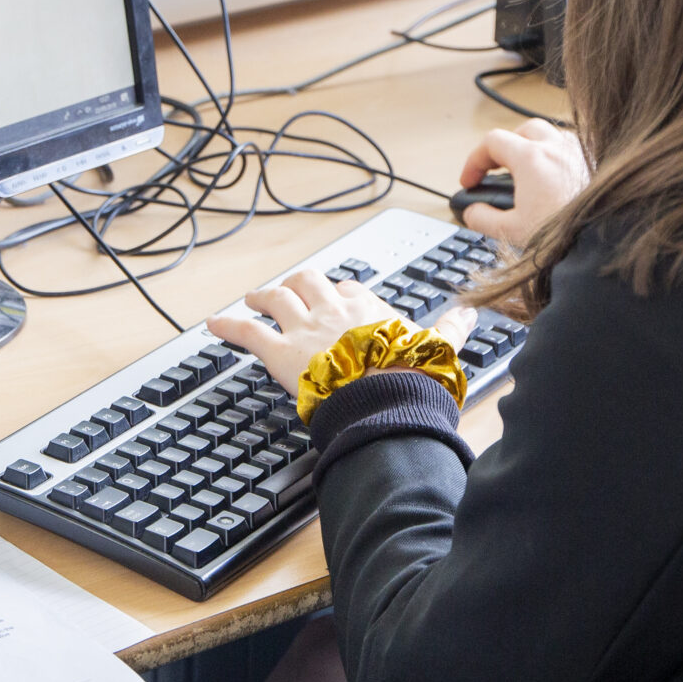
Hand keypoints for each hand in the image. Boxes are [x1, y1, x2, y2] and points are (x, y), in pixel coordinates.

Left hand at [206, 268, 477, 405]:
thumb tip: (469, 315)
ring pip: (276, 298)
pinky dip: (228, 326)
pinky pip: (247, 331)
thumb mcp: (438, 349)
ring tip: (252, 298)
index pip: (352, 290)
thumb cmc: (409, 379)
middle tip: (286, 289)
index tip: (339, 297)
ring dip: (262, 296)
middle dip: (296, 283)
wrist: (384, 400)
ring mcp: (305, 328)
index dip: (342, 293)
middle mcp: (333, 310)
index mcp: (369, 310)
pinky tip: (213, 324)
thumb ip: (451, 330)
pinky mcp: (280, 351)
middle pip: (309, 281)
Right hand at [455, 119, 588, 246]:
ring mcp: (582, 153)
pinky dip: (561, 159)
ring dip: (535, 148)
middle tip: (498, 169)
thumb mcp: (511, 232)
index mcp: (532, 157)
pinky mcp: (600, 166)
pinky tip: (560, 181)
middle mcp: (558, 147)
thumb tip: (473, 211)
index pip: (492, 141)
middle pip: (524, 130)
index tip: (470, 180)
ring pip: (553, 136)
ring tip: (529, 173)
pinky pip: (576, 151)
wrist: (606, 243)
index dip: (475, 160)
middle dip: (506, 146)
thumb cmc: (567, 236)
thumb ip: (482, 219)